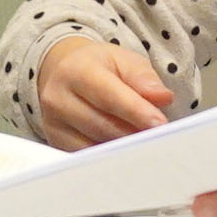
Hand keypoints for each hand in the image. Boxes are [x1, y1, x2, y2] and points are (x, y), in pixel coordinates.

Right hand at [36, 38, 172, 145]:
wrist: (64, 72)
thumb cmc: (98, 67)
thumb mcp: (124, 61)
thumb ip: (144, 78)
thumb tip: (162, 97)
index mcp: (76, 70)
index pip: (109, 96)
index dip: (136, 112)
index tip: (159, 124)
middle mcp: (58, 97)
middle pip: (102, 125)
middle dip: (134, 133)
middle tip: (160, 137)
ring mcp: (53, 122)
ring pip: (95, 144)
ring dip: (124, 147)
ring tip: (145, 141)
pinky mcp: (56, 141)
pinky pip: (88, 155)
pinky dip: (110, 155)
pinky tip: (125, 149)